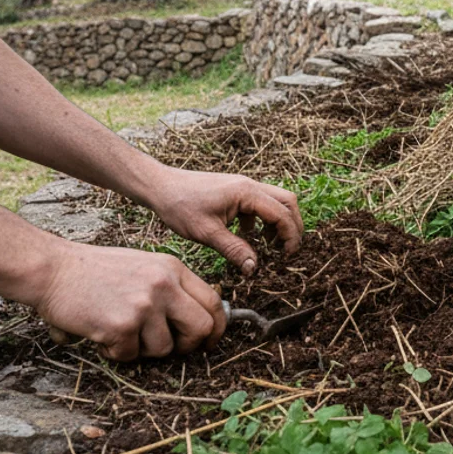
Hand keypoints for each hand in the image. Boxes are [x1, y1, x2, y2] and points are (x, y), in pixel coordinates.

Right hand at [34, 241, 225, 360]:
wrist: (53, 270)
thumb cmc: (95, 270)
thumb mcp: (145, 266)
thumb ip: (172, 287)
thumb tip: (199, 318)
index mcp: (173, 269)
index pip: (213, 302)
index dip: (216, 327)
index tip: (209, 340)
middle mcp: (164, 285)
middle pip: (201, 328)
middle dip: (189, 345)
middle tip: (170, 347)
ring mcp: (144, 306)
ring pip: (164, 349)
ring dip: (143, 349)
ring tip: (121, 332)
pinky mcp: (121, 326)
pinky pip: (130, 356)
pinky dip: (115, 352)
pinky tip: (101, 334)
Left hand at [143, 167, 303, 274]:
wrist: (160, 186)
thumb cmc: (180, 206)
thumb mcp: (207, 233)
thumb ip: (234, 250)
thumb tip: (254, 268)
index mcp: (246, 193)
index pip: (282, 213)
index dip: (290, 235)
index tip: (286, 255)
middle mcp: (250, 185)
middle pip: (287, 201)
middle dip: (293, 226)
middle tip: (287, 249)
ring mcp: (243, 186)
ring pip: (276, 200)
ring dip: (279, 222)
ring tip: (269, 245)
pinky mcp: (236, 190)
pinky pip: (260, 203)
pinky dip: (263, 220)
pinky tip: (247, 235)